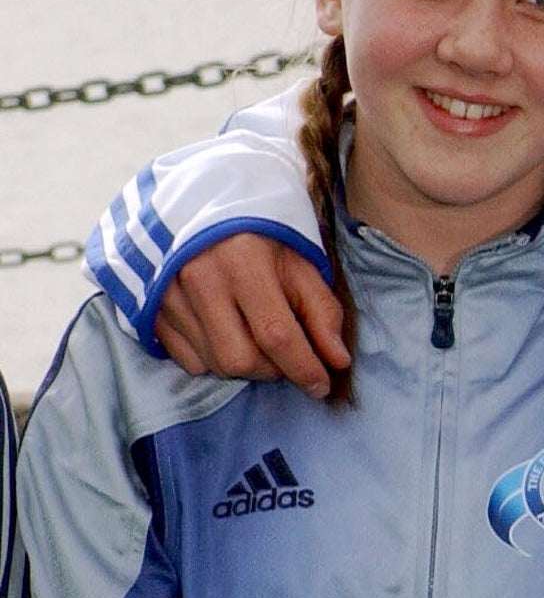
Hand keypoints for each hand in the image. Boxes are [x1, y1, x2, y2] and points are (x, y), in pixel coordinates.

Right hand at [156, 234, 349, 398]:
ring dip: (247, 367)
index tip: (322, 386)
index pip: (276, 333)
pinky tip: (230, 337)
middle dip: (274, 369)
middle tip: (289, 355)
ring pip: (214, 365)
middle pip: (240, 359)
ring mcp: (169, 298)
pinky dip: (217, 361)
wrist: (204, 211)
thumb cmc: (262, 238)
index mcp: (244, 261)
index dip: (303, 367)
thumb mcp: (301, 263)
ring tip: (260, 341)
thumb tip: (337, 360)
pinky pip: (190, 362)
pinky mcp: (152, 312)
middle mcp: (200, 281)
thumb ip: (322, 311)